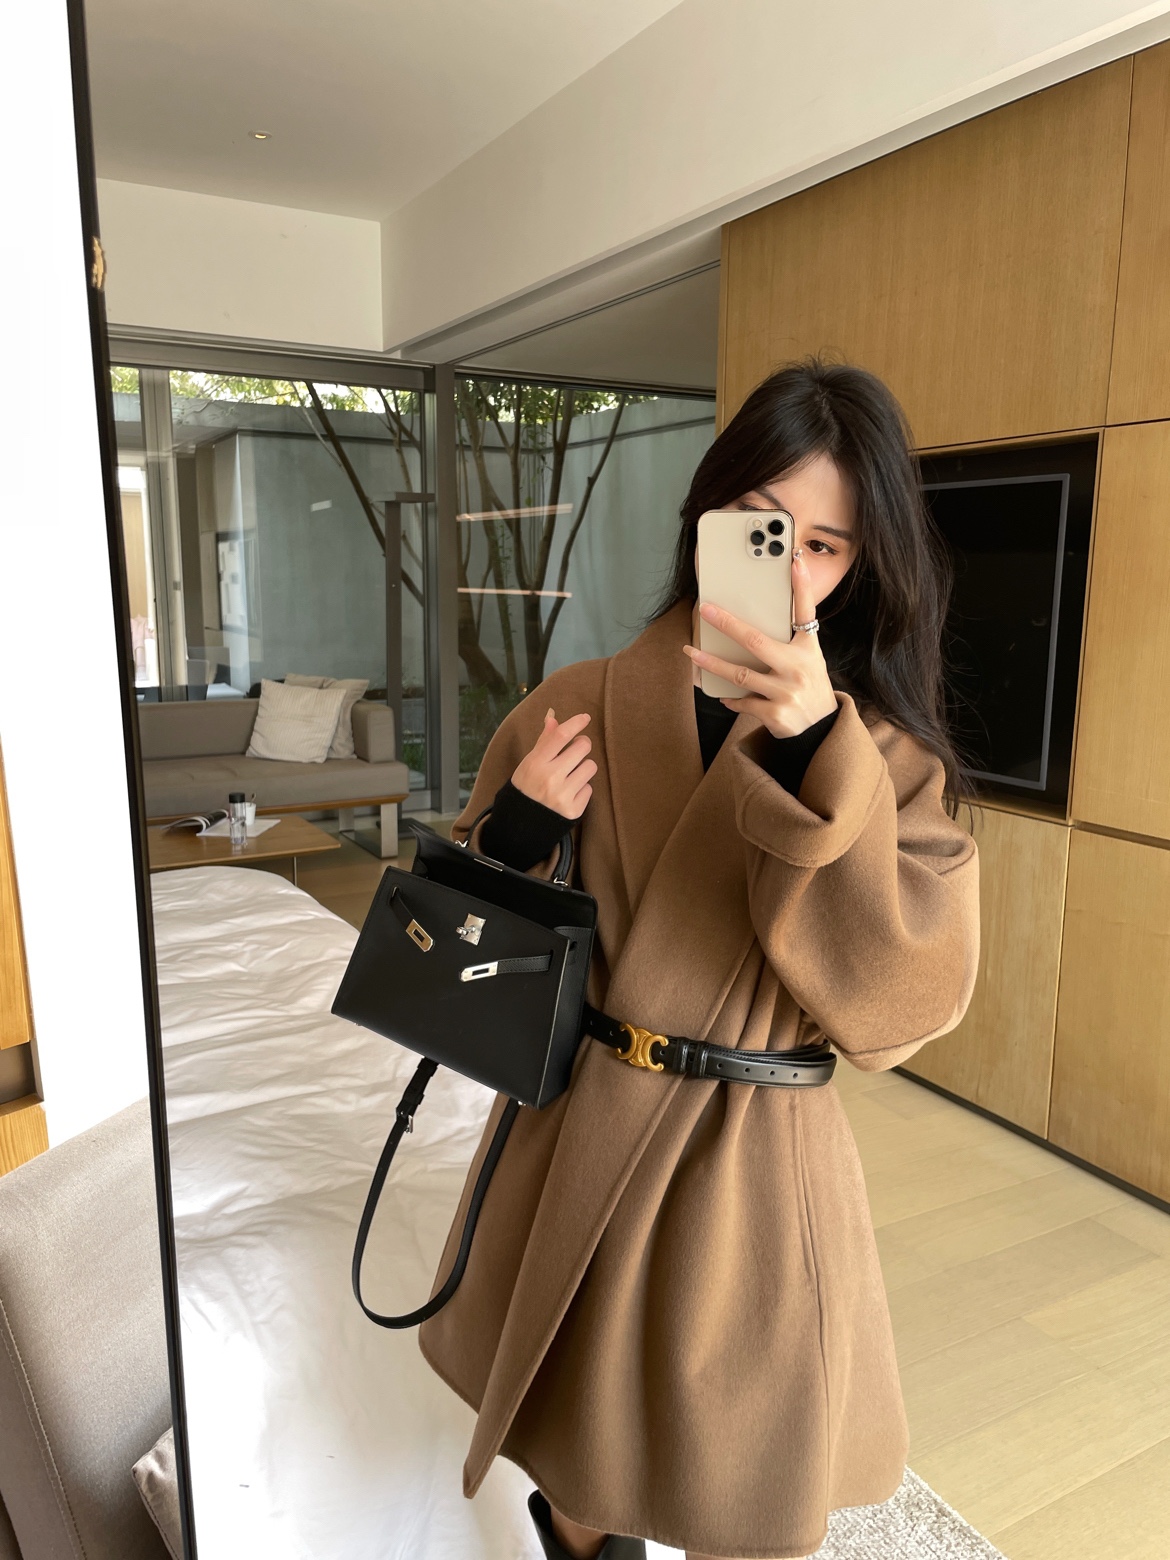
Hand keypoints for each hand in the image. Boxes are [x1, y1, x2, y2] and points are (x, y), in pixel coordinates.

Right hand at [512, 709, 595, 818]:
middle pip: (583, 747)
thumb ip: (544, 742)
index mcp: (536, 763)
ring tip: (570, 775)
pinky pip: (589, 788)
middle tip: (574, 752)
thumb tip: (553, 718)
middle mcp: (550, 778)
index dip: (576, 723)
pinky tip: (568, 793)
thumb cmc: (526, 786)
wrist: (521, 823)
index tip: (585, 718)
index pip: (561, 736)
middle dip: (581, 746)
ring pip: (590, 767)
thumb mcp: (529, 763)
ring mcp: (563, 795)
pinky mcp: (574, 810)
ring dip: (583, 768)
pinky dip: (581, 789)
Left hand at [682, 549, 837, 737]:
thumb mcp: (809, 660)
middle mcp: (799, 668)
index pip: (807, 611)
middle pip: (756, 641)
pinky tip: (722, 695)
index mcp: (808, 649)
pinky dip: (730, 699)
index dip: (802, 585)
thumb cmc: (809, 687)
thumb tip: (756, 621)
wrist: (821, 730)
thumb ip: (790, 641)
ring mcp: (787, 692)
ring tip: (692, 652)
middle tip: (706, 610)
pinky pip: (743, 701)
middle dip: (728, 624)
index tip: (793, 561)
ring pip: (740, 675)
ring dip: (712, 663)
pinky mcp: (776, 714)